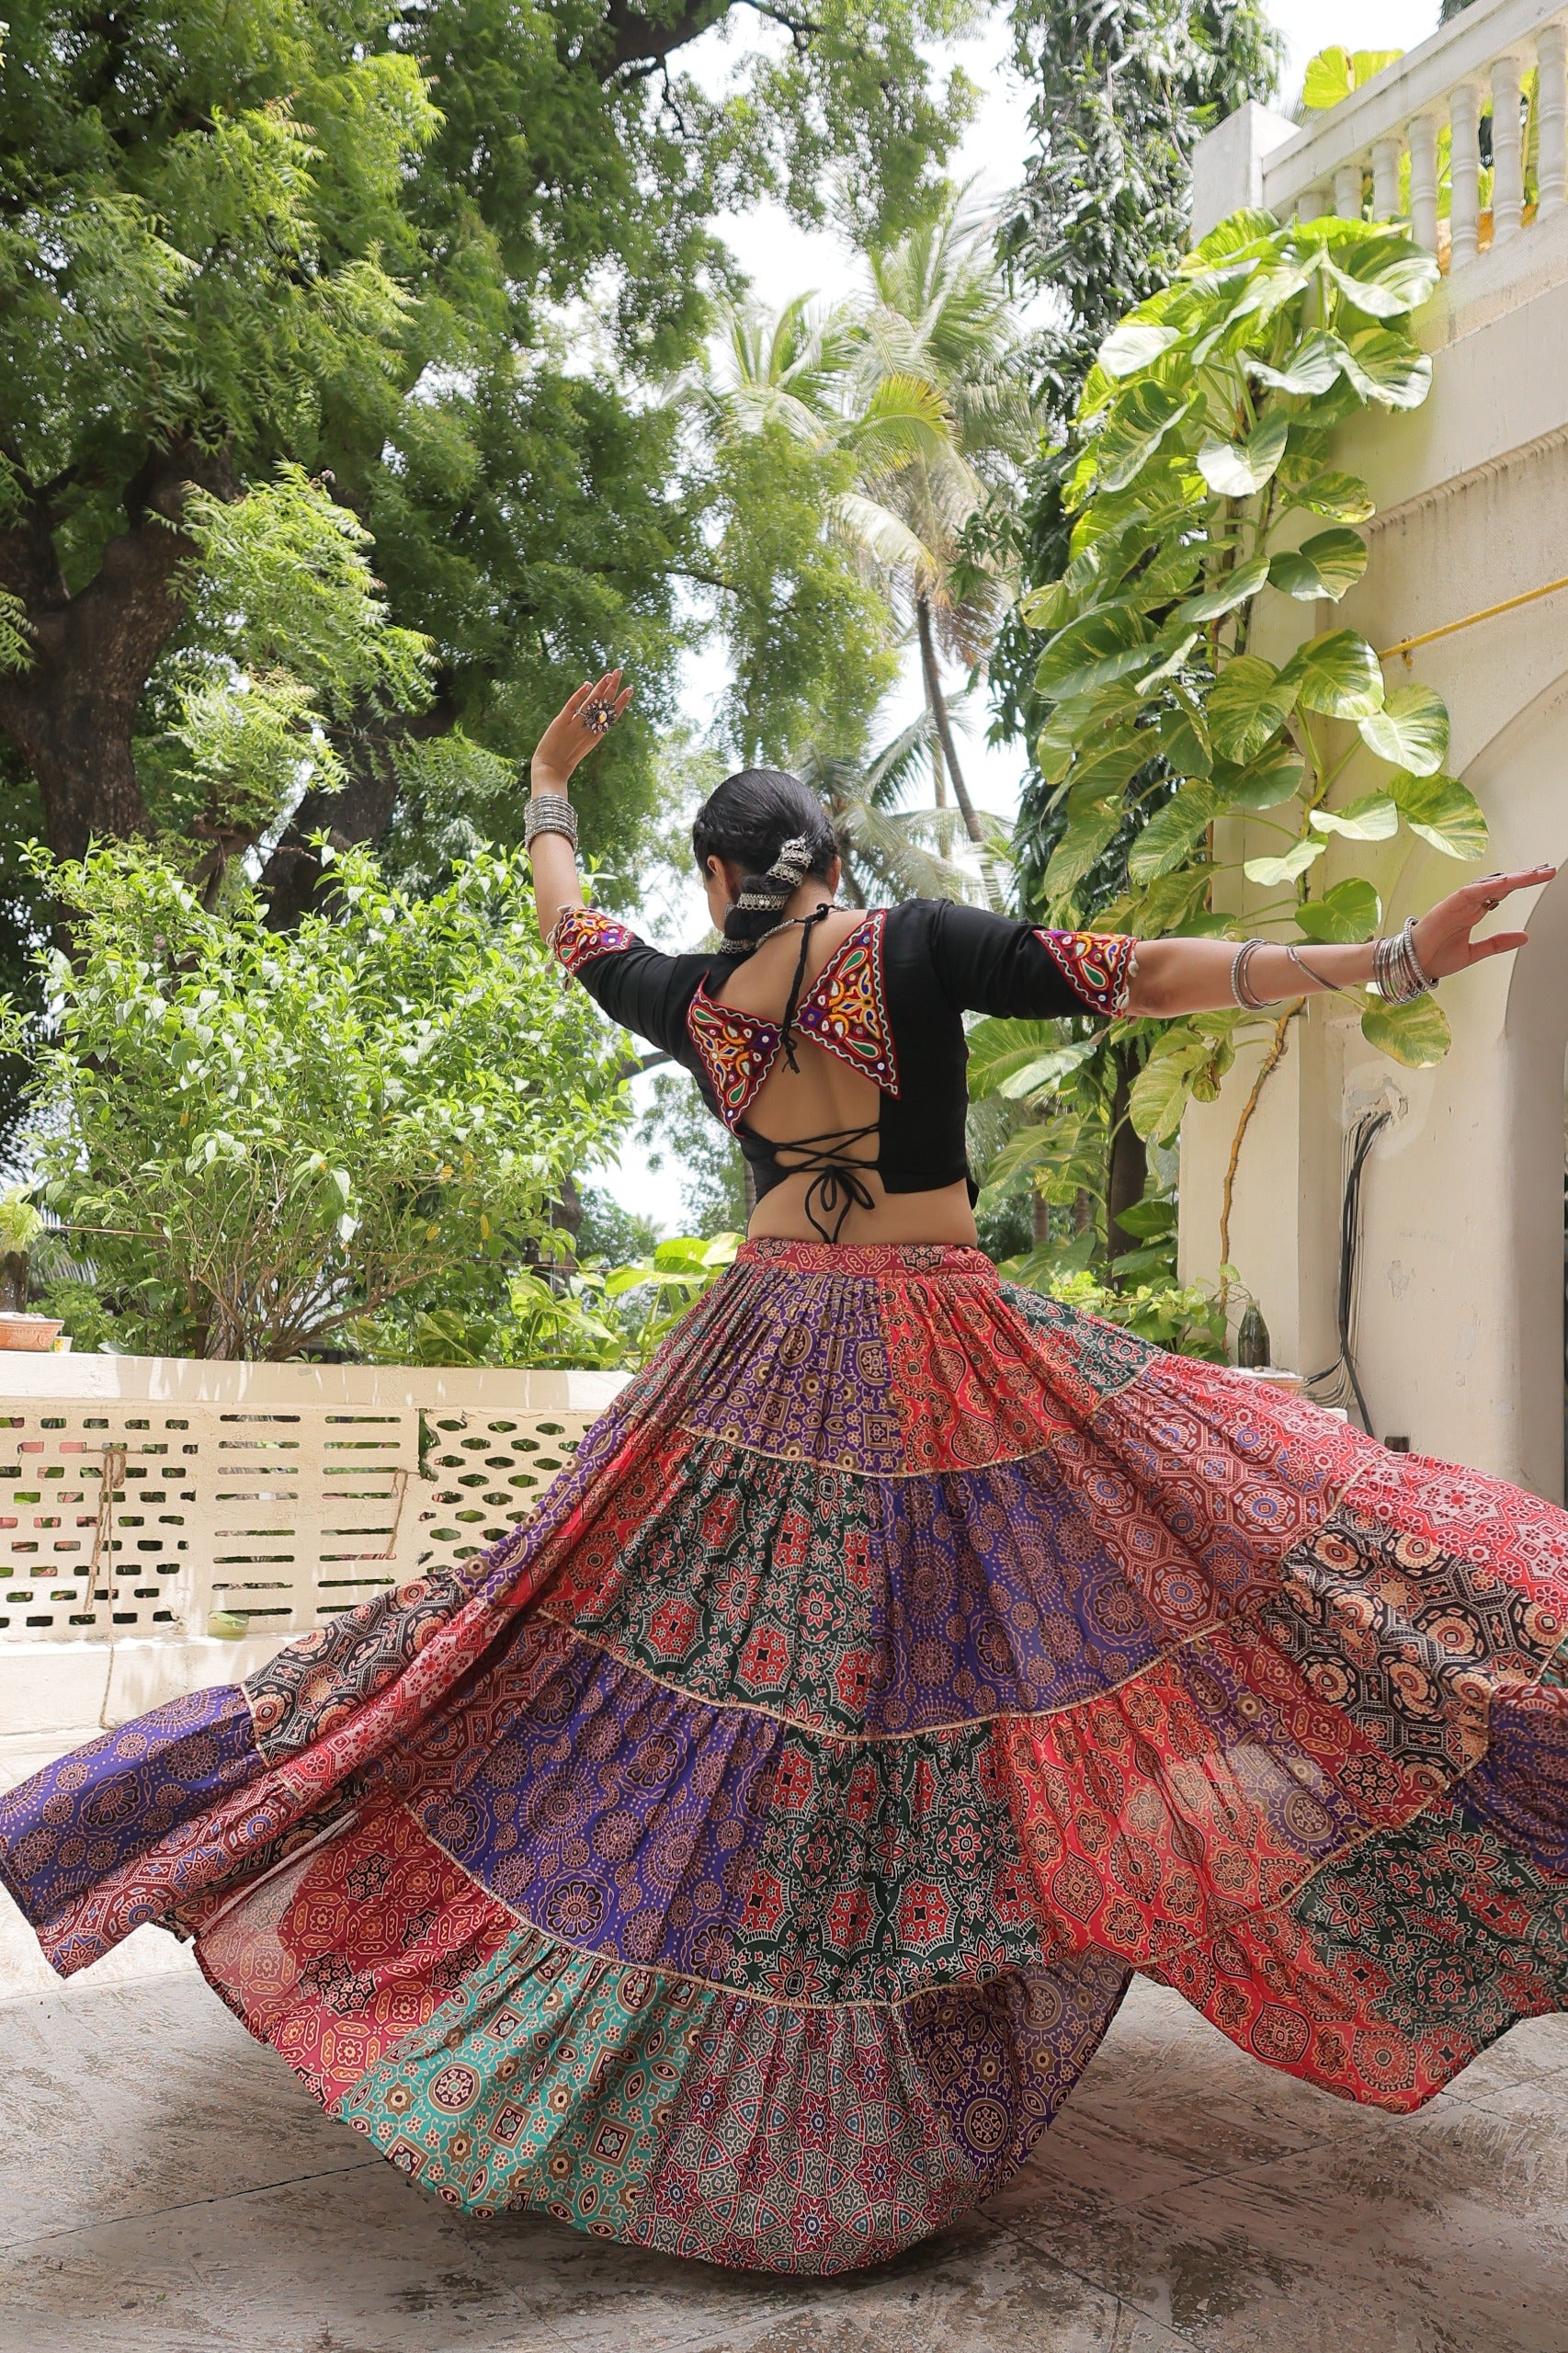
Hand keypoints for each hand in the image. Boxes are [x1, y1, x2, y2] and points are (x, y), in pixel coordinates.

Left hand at [530, 669, 632, 792]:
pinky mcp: (561, 723)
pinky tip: (588, 684)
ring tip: (609, 674)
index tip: (630, 689)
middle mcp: (588, 729)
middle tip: (619, 672)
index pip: (611, 715)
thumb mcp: (580, 746)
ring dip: (601, 687)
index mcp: (595, 736)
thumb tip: (589, 718)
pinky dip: (580, 695)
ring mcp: (575, 726)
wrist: (551, 771)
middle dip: (612, 687)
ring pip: (592, 703)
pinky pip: (572, 706)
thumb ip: (586, 732)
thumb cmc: (564, 761)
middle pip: (604, 705)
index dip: (621, 702)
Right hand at [1412, 865, 1555, 979]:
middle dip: (1523, 876)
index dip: (1522, 884)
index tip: (1541, 877)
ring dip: (1511, 879)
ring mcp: (1458, 903)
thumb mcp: (1474, 953)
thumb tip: (1523, 937)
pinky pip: (1469, 893)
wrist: (1412, 966)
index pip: (1502, 892)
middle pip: (1499, 884)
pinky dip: (1486, 887)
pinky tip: (1504, 883)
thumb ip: (1498, 943)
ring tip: (1533, 874)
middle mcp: (1468, 904)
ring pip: (1488, 885)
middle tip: (1546, 870)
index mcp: (1473, 913)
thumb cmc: (1435, 957)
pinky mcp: (1447, 907)